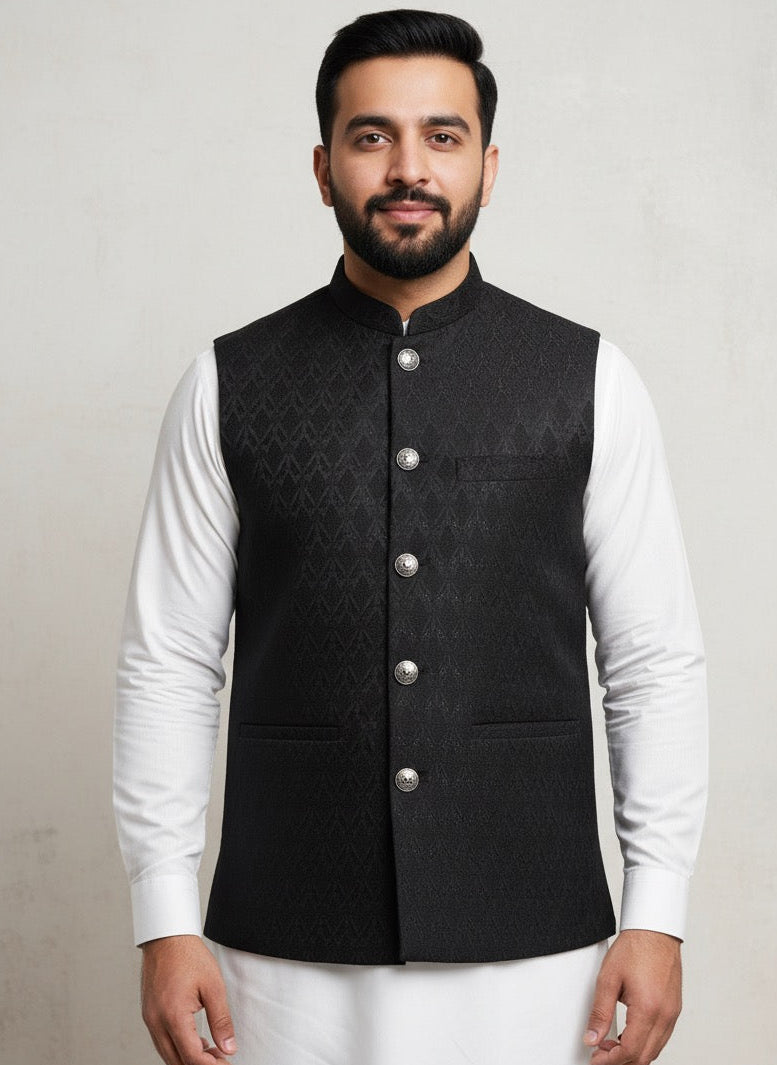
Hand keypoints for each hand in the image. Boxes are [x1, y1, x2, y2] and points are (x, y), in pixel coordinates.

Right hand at [140, 934, 237, 1064]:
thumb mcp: (213, 986)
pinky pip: (161, 1041)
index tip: (225, 1063)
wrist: (166, 937)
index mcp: (173, 1015)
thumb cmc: (188, 956)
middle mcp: (156, 1021)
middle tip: (221, 1060)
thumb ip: (221, 1020)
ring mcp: (150, 1018)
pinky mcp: (148, 1014)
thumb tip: (228, 1047)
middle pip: (176, 1061)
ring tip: (211, 1053)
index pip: (191, 1057)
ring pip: (167, 1054)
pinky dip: (177, 1047)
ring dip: (187, 1058)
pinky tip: (195, 1042)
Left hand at [582, 929, 681, 1064]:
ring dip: (634, 1053)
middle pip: (645, 1056)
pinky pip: (662, 1037)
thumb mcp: (608, 979)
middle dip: (621, 1060)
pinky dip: (645, 1043)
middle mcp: (665, 1015)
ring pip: (655, 1050)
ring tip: (611, 1044)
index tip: (596, 1059)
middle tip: (601, 1053)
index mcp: (648, 1009)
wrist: (655, 930)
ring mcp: (672, 1013)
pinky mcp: (674, 1009)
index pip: (630, 1051)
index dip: (610, 1060)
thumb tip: (592, 1038)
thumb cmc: (635, 948)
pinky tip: (629, 1036)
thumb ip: (599, 1012)